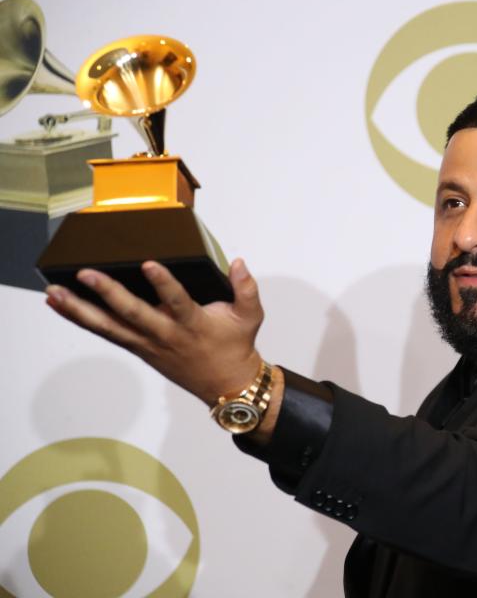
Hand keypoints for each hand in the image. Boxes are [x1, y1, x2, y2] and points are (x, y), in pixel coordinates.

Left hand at [45, 259, 264, 406]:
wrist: (227, 385)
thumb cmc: (236, 346)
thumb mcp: (251, 316)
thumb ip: (246, 288)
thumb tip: (238, 262)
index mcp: (193, 323)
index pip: (177, 302)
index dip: (163, 284)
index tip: (149, 264)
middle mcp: (166, 334)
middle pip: (133, 314)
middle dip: (108, 294)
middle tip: (87, 274)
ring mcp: (148, 343)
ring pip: (110, 326)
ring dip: (80, 309)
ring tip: (55, 291)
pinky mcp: (138, 347)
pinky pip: (105, 332)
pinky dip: (81, 318)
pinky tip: (60, 304)